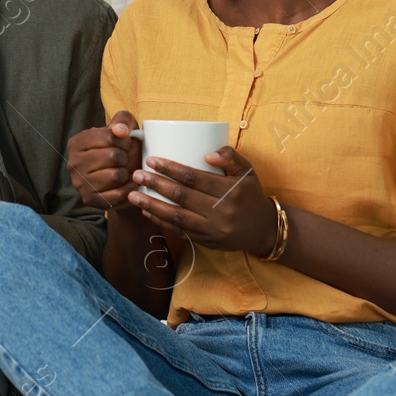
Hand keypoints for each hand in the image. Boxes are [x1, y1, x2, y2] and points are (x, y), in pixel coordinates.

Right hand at [67, 110, 143, 210]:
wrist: (120, 177)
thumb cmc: (120, 148)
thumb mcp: (122, 128)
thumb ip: (122, 120)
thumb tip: (120, 131)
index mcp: (76, 142)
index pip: (110, 137)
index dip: (125, 141)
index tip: (124, 145)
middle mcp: (73, 163)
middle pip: (113, 156)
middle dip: (126, 157)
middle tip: (124, 159)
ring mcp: (80, 183)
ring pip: (116, 175)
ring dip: (127, 173)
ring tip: (123, 171)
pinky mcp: (90, 200)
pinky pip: (119, 194)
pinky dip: (129, 188)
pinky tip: (127, 183)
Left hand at [128, 145, 277, 256]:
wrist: (262, 229)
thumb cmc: (250, 194)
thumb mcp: (248, 171)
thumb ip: (230, 157)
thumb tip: (207, 153)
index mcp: (230, 191)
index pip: (194, 178)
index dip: (171, 169)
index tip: (152, 160)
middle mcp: (220, 212)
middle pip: (182, 196)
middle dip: (156, 185)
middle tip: (136, 174)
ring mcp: (212, 230)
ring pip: (177, 217)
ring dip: (152, 206)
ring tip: (133, 195)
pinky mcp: (206, 242)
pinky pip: (180, 231)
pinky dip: (161, 222)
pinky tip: (147, 211)